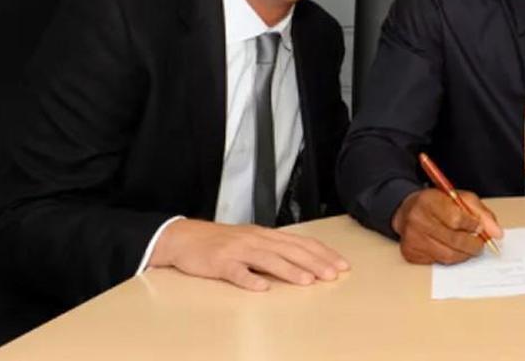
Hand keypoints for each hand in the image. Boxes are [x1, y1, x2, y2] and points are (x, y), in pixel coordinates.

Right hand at [148, 218, 349, 290]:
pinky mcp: (219, 263)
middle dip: (314, 263)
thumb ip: (275, 250)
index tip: (341, 264)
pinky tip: (261, 288)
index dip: (323, 254)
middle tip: (333, 274)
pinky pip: (236, 272)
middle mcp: (256, 240)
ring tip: (307, 281)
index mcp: (266, 235)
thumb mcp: (252, 241)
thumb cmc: (221, 242)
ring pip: (268, 260)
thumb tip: (304, 263)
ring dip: (289, 271)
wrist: (184, 237)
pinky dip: (249, 280)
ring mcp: (237, 251)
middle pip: (290, 250)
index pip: (301, 243)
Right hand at [391, 188, 502, 264]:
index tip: (480, 228)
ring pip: (447, 255)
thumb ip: (481, 213)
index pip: (456, 219)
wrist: (408, 211)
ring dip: (464, 254)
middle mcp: (417, 220)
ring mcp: (412, 238)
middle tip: (480, 244)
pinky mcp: (410, 253)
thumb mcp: (460, 199)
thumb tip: (497, 233)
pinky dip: (449, 258)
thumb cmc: (437, 204)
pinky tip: (450, 249)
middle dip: (473, 245)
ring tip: (469, 247)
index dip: (473, 226)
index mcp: (429, 201)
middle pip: (454, 240)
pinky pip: (438, 262)